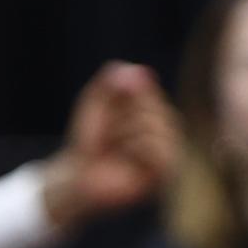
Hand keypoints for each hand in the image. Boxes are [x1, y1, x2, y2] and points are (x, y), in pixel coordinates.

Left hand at [43, 61, 180, 230]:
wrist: (77, 176)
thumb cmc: (87, 140)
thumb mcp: (94, 102)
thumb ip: (111, 79)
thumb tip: (140, 72)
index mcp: (156, 108)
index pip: (146, 87)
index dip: (118, 100)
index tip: (104, 117)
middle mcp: (168, 127)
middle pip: (152, 105)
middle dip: (119, 119)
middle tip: (107, 138)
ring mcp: (169, 149)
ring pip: (153, 125)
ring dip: (123, 135)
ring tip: (114, 149)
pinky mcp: (166, 172)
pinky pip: (159, 149)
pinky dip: (135, 149)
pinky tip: (125, 160)